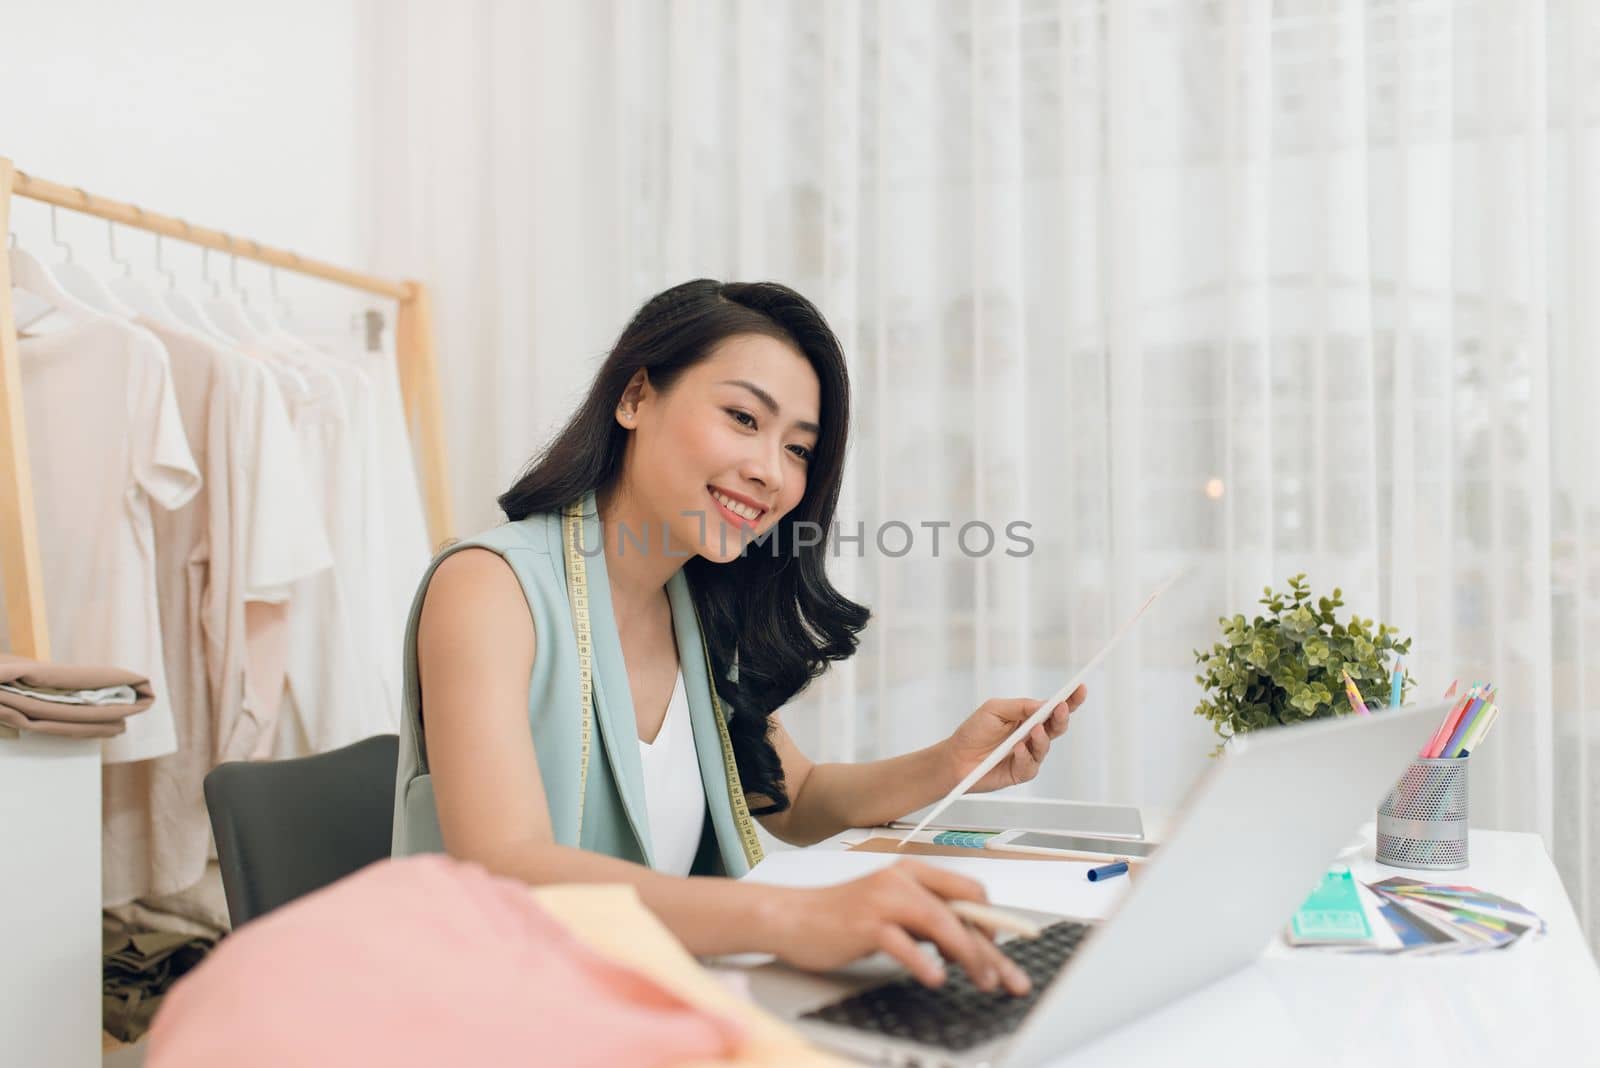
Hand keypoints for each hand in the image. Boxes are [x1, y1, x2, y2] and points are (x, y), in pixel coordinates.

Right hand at [759, 860, 1031, 994]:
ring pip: (941, 924)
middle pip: (961, 911)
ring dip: (969, 957)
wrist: (791, 916)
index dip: (992, 923)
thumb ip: (924, 921)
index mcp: (912, 873)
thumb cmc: (840, 917)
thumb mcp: (890, 911)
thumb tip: (964, 945)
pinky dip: (923, 963)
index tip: (1007, 948)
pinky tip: (935, 979)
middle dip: (991, 948)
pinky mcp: (865, 923)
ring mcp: (883, 900)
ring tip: (983, 981)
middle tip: (1009, 978)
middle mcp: (902, 880)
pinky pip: (903, 944)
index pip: (968, 892)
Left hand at [944, 686, 1085, 793]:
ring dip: (1041, 737)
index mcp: (1028, 717)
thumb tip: (1045, 704)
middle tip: (1061, 709)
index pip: (1053, 708)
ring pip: (1045, 746)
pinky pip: (1031, 765)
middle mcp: (1032, 735)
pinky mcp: (1021, 772)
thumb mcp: (995, 709)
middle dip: (1062, 717)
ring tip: (1033, 730)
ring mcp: (1029, 754)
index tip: (1079, 689)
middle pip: (1057, 727)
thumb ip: (1020, 706)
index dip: (1069, 699)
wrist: (955, 758)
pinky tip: (1017, 749)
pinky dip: (1025, 756)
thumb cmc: (974, 731)